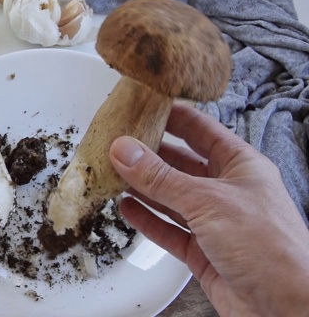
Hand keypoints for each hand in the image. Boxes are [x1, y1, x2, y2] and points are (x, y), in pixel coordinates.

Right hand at [109, 102, 308, 315]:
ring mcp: (214, 222)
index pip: (202, 130)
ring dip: (142, 186)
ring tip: (114, 172)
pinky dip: (146, 218)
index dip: (173, 116)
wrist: (286, 309)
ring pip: (170, 197)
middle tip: (118, 143)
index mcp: (241, 166)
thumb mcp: (208, 201)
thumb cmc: (272, 248)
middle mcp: (227, 191)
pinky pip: (168, 228)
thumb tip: (125, 150)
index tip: (144, 105)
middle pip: (181, 164)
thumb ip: (161, 177)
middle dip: (150, 153)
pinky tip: (127, 207)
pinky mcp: (202, 250)